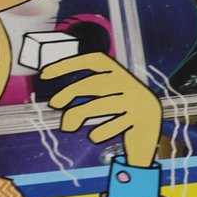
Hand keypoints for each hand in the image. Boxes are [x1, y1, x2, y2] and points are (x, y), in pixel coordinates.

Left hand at [41, 53, 163, 167]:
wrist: (150, 133)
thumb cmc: (120, 112)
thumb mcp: (109, 96)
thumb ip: (90, 91)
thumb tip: (57, 101)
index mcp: (122, 73)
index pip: (95, 60)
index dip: (70, 64)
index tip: (45, 74)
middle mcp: (131, 84)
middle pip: (95, 83)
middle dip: (69, 92)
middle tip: (54, 104)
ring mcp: (138, 103)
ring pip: (101, 105)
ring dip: (78, 115)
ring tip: (66, 126)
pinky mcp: (141, 122)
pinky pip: (113, 126)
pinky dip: (99, 133)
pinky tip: (93, 136)